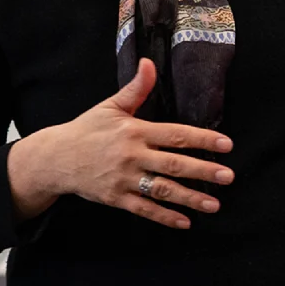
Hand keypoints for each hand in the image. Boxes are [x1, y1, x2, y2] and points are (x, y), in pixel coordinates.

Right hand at [6, 59, 234, 229]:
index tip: (226, 145)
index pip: (175, 135)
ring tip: (214, 204)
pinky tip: (185, 222)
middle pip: (174, 165)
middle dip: (203, 171)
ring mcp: (124, 179)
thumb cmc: (87, 130)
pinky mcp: (116, 198)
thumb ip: (136, 88)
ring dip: (190, 199)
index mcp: (135, 131)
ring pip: (162, 191)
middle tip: (228, 177)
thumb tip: (150, 63)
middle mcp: (132, 156)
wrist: (55, 158)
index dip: (202, 140)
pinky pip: (144, 209)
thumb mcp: (111, 106)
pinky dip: (164, 217)